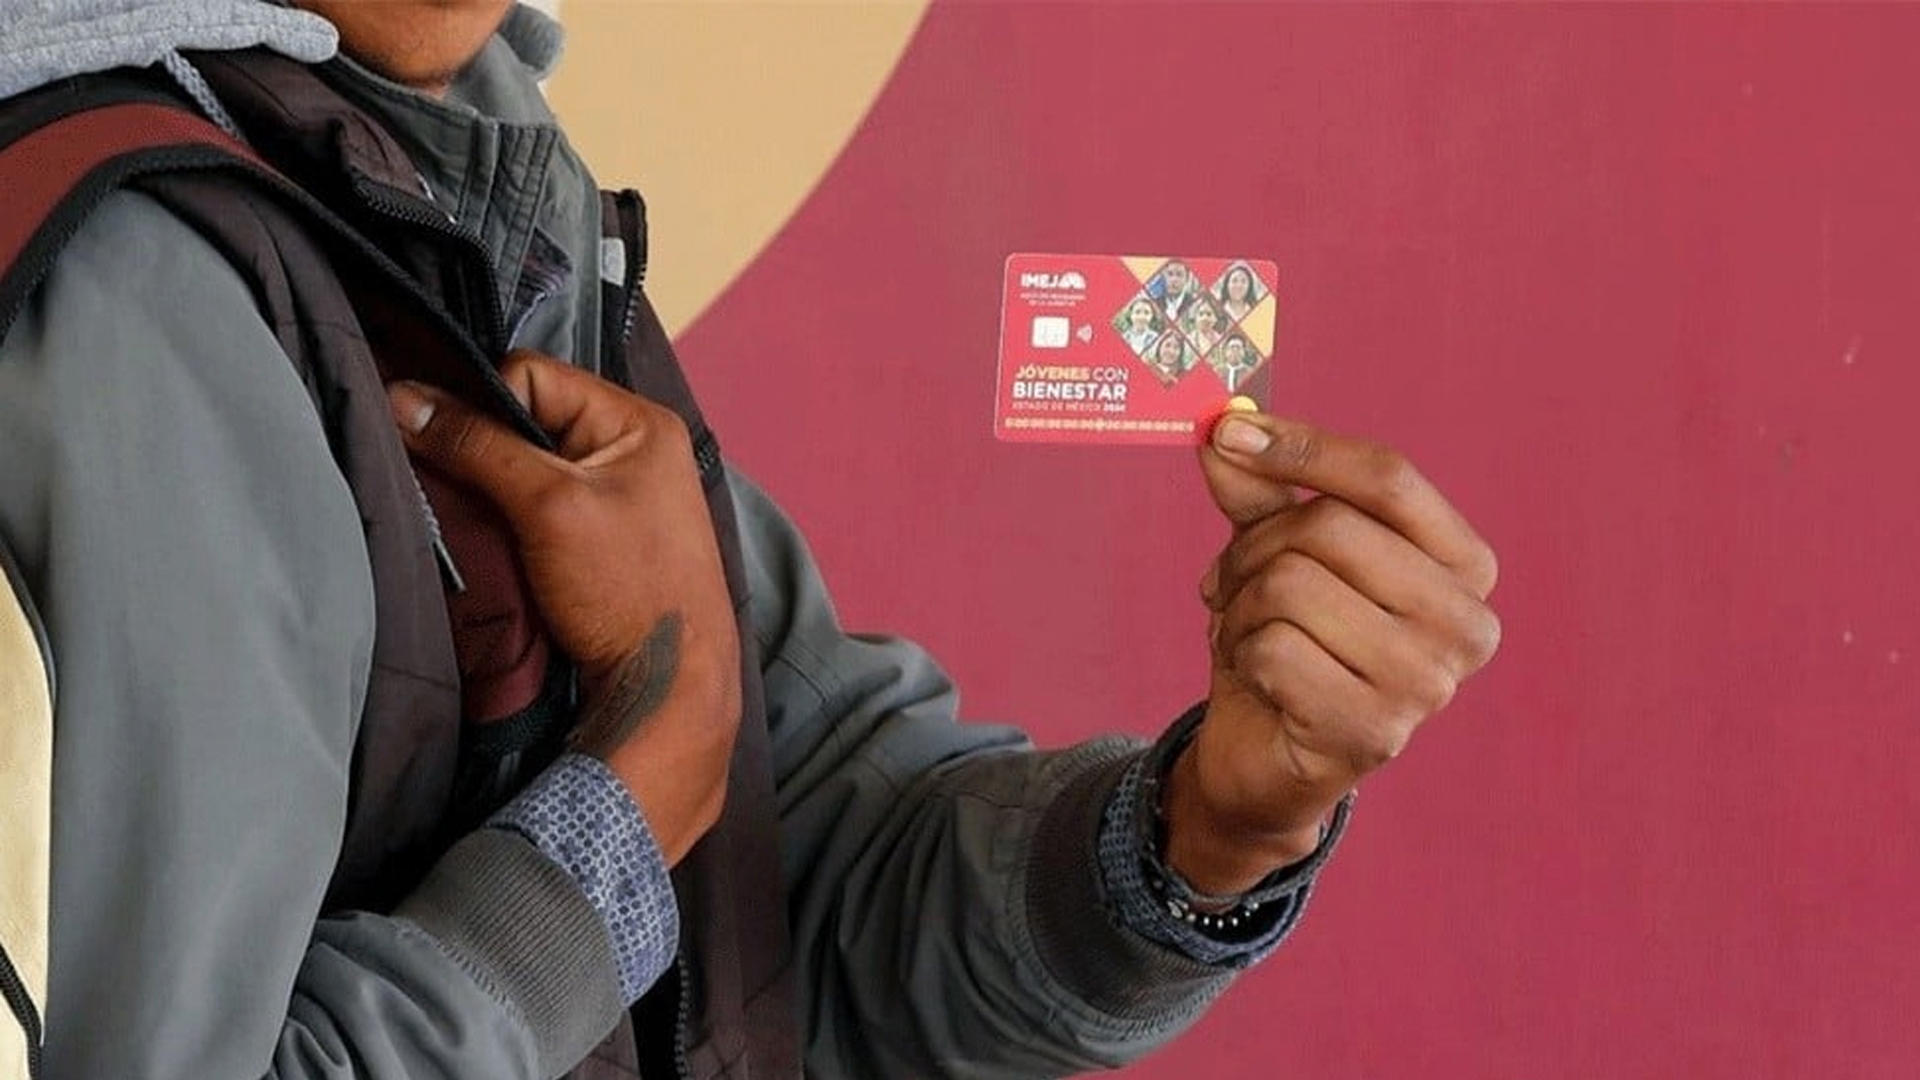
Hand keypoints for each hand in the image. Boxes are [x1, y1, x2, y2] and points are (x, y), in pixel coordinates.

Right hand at [389, 350, 739, 863]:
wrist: (667, 683)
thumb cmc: (625, 588)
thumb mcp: (546, 505)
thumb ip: (476, 446)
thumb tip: (404, 398)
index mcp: (638, 421)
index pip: (531, 375)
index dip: (481, 405)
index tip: (446, 447)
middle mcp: (633, 447)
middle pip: (525, 419)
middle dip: (483, 451)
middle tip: (458, 490)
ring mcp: (620, 492)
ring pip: (524, 465)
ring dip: (493, 489)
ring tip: (480, 523)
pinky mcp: (602, 536)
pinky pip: (537, 504)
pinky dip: (509, 518)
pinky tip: (498, 544)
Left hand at [1161, 412, 1501, 894]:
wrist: (1267, 760)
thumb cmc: (1289, 643)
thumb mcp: (1277, 553)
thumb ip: (1261, 490)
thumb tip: (1224, 425)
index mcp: (1466, 567)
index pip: (1390, 478)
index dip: (1304, 446)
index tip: (1228, 431)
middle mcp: (1466, 624)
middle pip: (1330, 526)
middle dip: (1254, 547)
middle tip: (1228, 581)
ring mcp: (1427, 684)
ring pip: (1292, 584)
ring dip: (1241, 606)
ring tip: (1246, 632)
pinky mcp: (1373, 732)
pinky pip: (1273, 648)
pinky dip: (1241, 653)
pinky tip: (1256, 678)